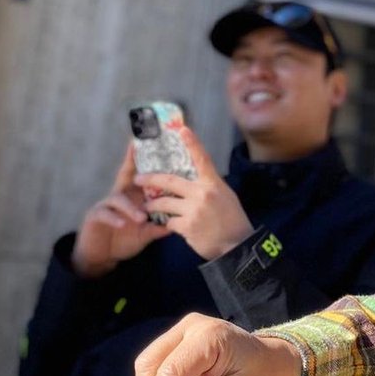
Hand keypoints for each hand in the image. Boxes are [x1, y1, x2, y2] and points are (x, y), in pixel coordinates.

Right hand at [72, 146, 168, 277]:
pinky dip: (115, 219)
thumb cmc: (124, 238)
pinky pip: (105, 214)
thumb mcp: (145, 232)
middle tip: (142, 158)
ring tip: (142, 218)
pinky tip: (123, 224)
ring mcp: (106, 205)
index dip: (143, 159)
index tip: (149, 142)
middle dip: (132, 164)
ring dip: (131, 208)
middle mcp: (119, 195)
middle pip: (126, 176)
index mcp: (133, 196)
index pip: (141, 175)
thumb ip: (158, 227)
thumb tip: (177, 223)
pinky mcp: (95, 216)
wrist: (102, 256)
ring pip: (118, 199)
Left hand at [133, 127, 252, 259]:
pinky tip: (172, 226)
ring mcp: (194, 210)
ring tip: (147, 207)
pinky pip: (169, 222)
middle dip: (150, 179)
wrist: (236, 245)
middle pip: (170, 181)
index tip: (182, 129)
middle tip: (138, 178)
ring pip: (164, 203)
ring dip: (153, 205)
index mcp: (213, 184)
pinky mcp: (187, 226)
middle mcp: (202, 193)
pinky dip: (168, 224)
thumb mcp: (226, 197)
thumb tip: (197, 178)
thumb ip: (210, 187)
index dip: (192, 143)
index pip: (202, 159)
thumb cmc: (233, 220)